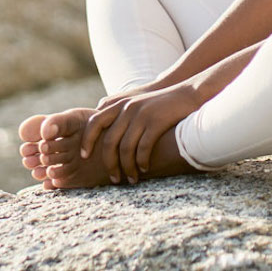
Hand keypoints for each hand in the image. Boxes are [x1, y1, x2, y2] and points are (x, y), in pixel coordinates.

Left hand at [80, 83, 200, 183]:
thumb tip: (102, 130)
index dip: (87, 141)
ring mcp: (141, 114)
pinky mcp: (155, 121)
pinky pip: (143, 148)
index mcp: (118, 103)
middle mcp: (127, 107)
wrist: (186, 93)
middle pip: (109, 141)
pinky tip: (144, 169)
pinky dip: (141, 162)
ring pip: (126, 148)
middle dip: (109, 164)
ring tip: (131, 179)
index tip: (85, 157)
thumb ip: (118, 112)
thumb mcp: (135, 102)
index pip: (94, 122)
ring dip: (127, 168)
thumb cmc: (159, 103)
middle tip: (114, 178)